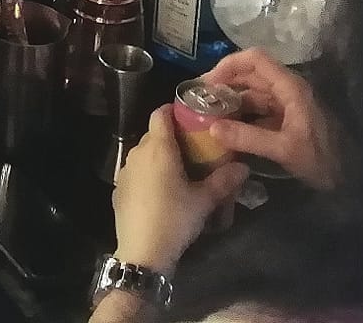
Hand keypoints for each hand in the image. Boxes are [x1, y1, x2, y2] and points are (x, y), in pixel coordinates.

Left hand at [111, 106, 249, 271]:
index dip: (175, 110)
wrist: (142, 252)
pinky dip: (149, 173)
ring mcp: (125, 170)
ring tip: (181, 171)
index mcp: (158, 148)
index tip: (192, 117)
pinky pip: (136, 171)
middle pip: (154, 133)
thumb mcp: (205, 201)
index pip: (160, 113)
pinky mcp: (118, 188)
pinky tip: (162, 191)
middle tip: (195, 148)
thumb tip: (243, 166)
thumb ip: (224, 180)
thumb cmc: (175, 219)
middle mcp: (137, 152)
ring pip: (144, 153)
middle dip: (173, 136)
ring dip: (160, 156)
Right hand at [204, 49, 338, 189]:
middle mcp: (289, 90)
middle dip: (226, 84)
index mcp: (291, 88)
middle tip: (201, 100)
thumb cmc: (324, 159)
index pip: (255, 60)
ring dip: (233, 101)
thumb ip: (248, 138)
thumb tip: (212, 128)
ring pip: (255, 94)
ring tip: (210, 115)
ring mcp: (290, 105)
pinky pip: (261, 111)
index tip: (207, 82)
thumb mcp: (284, 150)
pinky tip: (228, 130)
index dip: (229, 65)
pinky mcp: (289, 121)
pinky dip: (243, 116)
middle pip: (252, 75)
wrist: (355, 179)